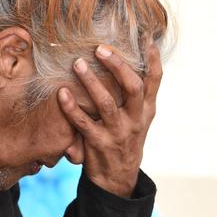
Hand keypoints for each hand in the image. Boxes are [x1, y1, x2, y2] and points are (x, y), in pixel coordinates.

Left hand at [57, 43, 161, 197]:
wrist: (118, 180)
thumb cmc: (124, 140)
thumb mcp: (138, 119)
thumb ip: (136, 96)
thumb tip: (129, 60)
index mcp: (146, 110)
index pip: (155, 80)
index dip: (152, 58)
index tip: (146, 36)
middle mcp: (135, 119)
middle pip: (133, 87)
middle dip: (118, 65)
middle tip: (100, 48)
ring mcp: (117, 132)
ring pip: (106, 103)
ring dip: (91, 82)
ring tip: (77, 63)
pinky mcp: (99, 144)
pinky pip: (83, 123)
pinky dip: (71, 107)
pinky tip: (62, 93)